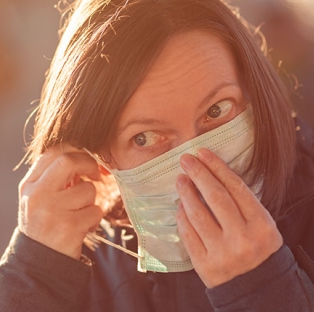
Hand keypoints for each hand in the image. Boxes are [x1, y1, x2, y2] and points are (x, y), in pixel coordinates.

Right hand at [18, 144, 102, 259]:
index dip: (74, 151)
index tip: (85, 160)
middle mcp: (38, 195)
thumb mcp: (38, 199)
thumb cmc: (43, 226)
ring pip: (88, 190)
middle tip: (96, 174)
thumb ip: (54, 179)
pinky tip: (83, 227)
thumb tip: (84, 160)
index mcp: (29, 186)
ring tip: (80, 213)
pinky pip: (95, 211)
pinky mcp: (69, 227)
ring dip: (91, 201)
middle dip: (88, 164)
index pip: (52, 153)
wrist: (37, 264)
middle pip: (68, 162)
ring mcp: (53, 211)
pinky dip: (94, 218)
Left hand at [176, 148, 282, 287]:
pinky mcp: (205, 265)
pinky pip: (188, 234)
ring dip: (186, 193)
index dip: (217, 167)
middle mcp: (243, 239)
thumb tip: (210, 175)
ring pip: (198, 215)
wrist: (255, 286)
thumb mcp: (260, 224)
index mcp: (261, 225)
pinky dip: (182, 217)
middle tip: (186, 160)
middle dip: (199, 174)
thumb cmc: (256, 247)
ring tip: (180, 179)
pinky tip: (180, 205)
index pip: (236, 188)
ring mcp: (222, 253)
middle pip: (216, 198)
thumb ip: (241, 203)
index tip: (203, 152)